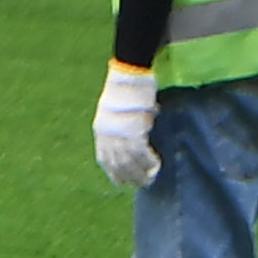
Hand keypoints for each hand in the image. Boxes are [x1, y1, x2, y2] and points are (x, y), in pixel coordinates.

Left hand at [91, 61, 161, 192]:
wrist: (130, 73)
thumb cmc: (128, 89)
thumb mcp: (121, 111)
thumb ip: (125, 127)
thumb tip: (138, 142)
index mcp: (101, 130)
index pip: (104, 158)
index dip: (113, 172)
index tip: (121, 182)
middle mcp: (106, 134)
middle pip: (117, 163)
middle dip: (129, 176)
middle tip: (141, 184)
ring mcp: (119, 132)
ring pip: (129, 160)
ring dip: (141, 172)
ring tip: (150, 178)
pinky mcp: (133, 129)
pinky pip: (141, 152)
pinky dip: (148, 161)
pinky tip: (156, 166)